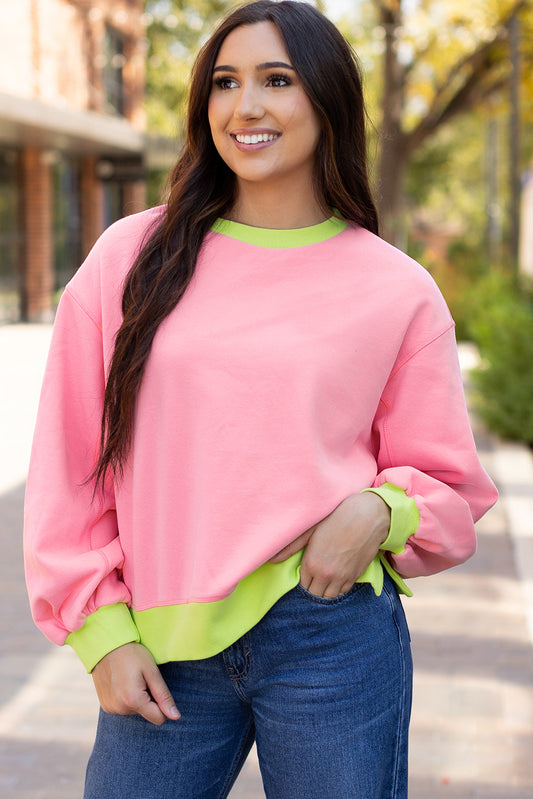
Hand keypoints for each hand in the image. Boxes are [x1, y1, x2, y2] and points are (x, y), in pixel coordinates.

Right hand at [91, 642, 179, 725]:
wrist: (105, 646)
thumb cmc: (132, 655)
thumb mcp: (152, 671)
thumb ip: (164, 696)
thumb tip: (176, 717)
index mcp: (133, 701)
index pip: (159, 718)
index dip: (162, 703)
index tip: (154, 685)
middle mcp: (120, 709)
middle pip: (147, 713)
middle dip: (148, 698)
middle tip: (140, 678)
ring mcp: (111, 708)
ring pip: (135, 711)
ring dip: (136, 697)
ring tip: (130, 679)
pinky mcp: (105, 706)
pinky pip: (124, 708)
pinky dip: (126, 698)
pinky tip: (122, 683)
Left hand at [269, 492, 389, 597]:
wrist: (368, 517)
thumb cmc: (336, 518)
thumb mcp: (311, 529)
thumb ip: (291, 546)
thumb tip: (271, 559)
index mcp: (312, 564)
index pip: (302, 585)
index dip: (302, 579)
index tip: (306, 571)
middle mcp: (326, 575)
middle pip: (315, 594)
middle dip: (312, 587)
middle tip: (313, 576)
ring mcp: (342, 577)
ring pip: (329, 596)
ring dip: (325, 590)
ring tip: (324, 578)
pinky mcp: (356, 576)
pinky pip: (343, 591)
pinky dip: (338, 588)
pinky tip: (336, 577)